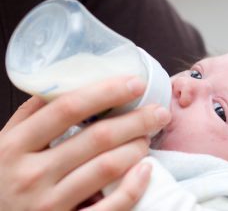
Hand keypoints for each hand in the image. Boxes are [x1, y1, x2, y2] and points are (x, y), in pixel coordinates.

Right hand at [0, 76, 170, 210]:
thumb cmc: (3, 179)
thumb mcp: (4, 144)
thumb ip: (32, 115)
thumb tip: (65, 83)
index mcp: (15, 146)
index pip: (68, 108)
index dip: (106, 92)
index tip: (135, 83)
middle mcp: (32, 174)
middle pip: (97, 138)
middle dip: (136, 121)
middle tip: (158, 112)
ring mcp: (49, 204)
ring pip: (107, 168)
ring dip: (136, 148)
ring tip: (148, 137)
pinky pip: (111, 206)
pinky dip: (134, 187)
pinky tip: (146, 170)